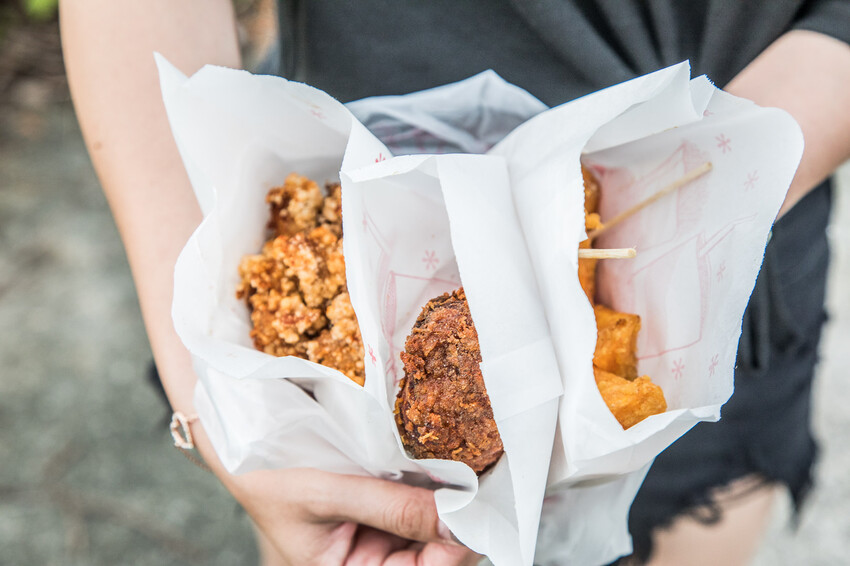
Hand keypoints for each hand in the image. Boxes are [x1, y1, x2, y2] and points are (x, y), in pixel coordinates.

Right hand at [224, 467, 480, 565]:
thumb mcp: (326, 494)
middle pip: (431, 554)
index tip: (476, 513)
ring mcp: (374, 536)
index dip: (454, 549)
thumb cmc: (266, 478)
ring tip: (465, 471)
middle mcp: (365, 562)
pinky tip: (442, 467)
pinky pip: (412, 504)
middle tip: (479, 486)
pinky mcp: (376, 508)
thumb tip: (454, 518)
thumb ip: (390, 508)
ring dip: (445, 503)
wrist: (241, 442)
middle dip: (455, 524)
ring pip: (426, 529)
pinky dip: (429, 488)